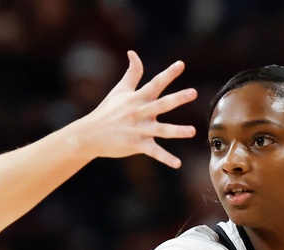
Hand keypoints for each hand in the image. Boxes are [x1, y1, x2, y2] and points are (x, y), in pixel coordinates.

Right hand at [77, 51, 196, 167]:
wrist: (90, 135)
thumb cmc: (107, 111)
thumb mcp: (119, 90)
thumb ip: (132, 73)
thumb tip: (133, 53)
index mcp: (137, 98)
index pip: (155, 83)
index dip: (168, 73)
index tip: (181, 64)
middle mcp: (140, 112)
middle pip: (161, 104)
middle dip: (177, 98)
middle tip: (193, 92)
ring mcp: (139, 129)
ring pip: (161, 130)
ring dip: (177, 131)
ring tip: (192, 131)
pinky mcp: (137, 145)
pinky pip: (154, 152)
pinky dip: (165, 158)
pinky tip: (178, 164)